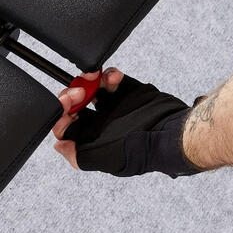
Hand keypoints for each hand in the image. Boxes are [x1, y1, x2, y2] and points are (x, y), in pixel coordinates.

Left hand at [52, 67, 206, 177]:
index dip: (62, 115)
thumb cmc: (141, 151)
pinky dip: (109, 74)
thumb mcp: (107, 158)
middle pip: (76, 104)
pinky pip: (111, 78)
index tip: (67, 108)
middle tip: (79, 91)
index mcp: (93, 140)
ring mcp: (114, 105)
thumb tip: (59, 145)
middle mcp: (101, 123)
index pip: (67, 125)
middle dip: (73, 94)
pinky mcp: (128, 91)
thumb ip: (80, 155)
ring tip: (95, 77)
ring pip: (92, 88)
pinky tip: (113, 77)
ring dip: (89, 80)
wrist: (173, 134)